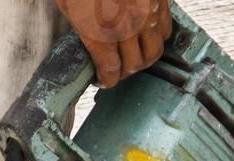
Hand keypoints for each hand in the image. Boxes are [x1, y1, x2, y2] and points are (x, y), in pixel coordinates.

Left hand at [56, 0, 172, 88]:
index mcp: (99, 29)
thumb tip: (93, 46)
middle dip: (125, 72)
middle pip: (134, 65)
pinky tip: (146, 35)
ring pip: (154, 51)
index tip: (104, 78)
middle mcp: (126, 25)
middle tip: (118, 70)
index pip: (110, 69)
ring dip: (143, 59)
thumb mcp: (68, 4)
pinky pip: (165, 29)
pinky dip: (157, 38)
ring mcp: (146, 13)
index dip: (107, 79)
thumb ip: (82, 27)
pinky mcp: (159, 1)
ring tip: (133, 56)